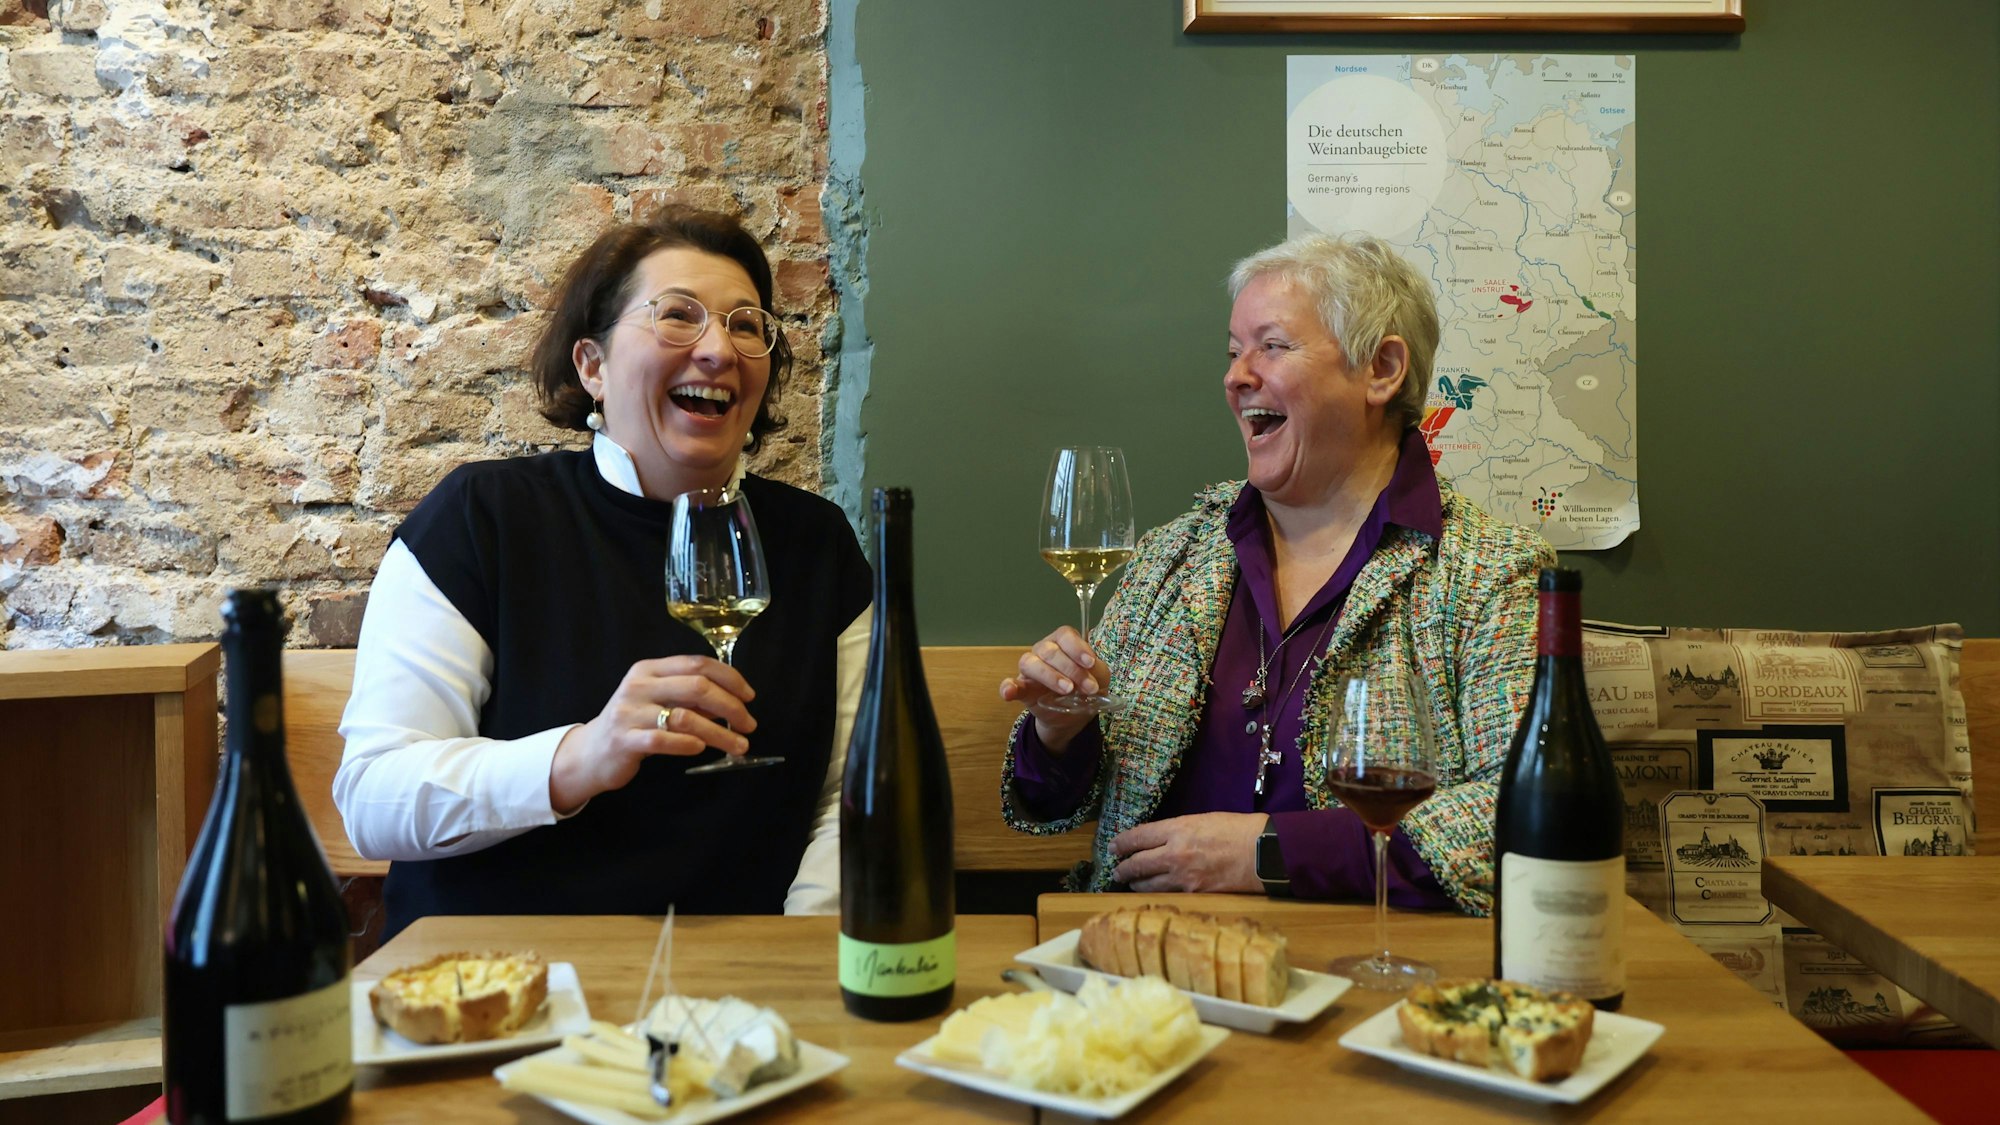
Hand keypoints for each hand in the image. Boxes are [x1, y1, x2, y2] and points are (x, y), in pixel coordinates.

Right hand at [549, 655, 758, 811]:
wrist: (590, 753)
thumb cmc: (633, 724)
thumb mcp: (659, 701)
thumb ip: (690, 697)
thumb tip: (733, 702)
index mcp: (650, 670)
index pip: (698, 663)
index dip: (730, 678)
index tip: (750, 696)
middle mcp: (639, 686)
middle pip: (697, 686)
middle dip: (731, 706)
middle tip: (749, 725)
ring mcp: (629, 712)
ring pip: (685, 717)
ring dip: (719, 733)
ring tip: (738, 745)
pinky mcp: (624, 740)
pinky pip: (663, 740)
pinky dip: (687, 744)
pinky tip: (701, 749)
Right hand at [997, 626, 1110, 750]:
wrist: (1075, 716)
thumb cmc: (1085, 688)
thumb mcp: (1099, 678)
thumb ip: (1096, 672)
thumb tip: (1090, 673)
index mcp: (1063, 643)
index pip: (1065, 635)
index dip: (1077, 647)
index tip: (1090, 663)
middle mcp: (1044, 650)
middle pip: (1050, 650)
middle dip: (1071, 669)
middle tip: (1088, 688)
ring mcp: (1030, 669)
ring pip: (1030, 662)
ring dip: (1049, 676)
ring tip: (1066, 690)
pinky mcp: (1022, 689)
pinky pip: (1009, 684)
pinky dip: (1008, 687)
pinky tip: (1009, 692)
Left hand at [1109, 813, 1265, 892]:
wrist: (1263, 852)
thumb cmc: (1238, 829)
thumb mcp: (1203, 819)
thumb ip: (1179, 830)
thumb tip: (1162, 838)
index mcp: (1177, 829)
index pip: (1138, 836)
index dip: (1122, 843)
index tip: (1113, 847)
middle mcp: (1175, 853)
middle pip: (1137, 863)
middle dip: (1123, 868)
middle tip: (1116, 870)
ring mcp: (1183, 876)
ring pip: (1147, 884)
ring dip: (1135, 883)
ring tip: (1130, 883)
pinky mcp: (1194, 893)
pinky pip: (1167, 894)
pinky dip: (1156, 893)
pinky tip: (1153, 893)